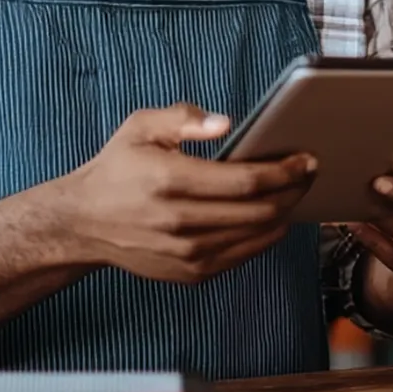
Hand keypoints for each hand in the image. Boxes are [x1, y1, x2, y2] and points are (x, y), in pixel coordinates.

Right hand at [45, 104, 315, 284]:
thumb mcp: (140, 127)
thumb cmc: (116, 169)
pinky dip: (264, 237)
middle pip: (260, 210)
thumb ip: (183, 118)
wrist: (84, 223)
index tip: (305, 159)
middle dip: (293, 190)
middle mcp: (181, 221)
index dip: (284, 171)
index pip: (246, 180)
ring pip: (257, 236)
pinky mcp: (190, 273)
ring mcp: (187, 253)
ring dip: (284, 213)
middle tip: (308, 173)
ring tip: (294, 193)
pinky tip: (271, 218)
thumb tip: (226, 124)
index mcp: (171, 180)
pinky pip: (242, 256)